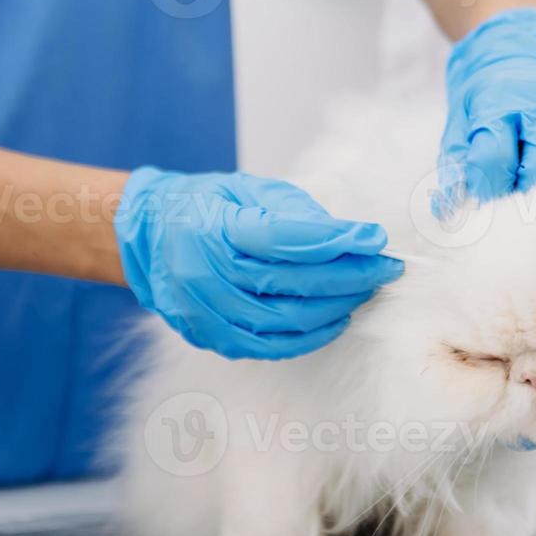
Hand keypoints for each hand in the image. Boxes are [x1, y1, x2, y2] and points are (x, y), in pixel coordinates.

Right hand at [115, 168, 402, 359]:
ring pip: (286, 319)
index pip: (286, 238)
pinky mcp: (211, 336)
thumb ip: (297, 214)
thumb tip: (351, 237)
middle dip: (349, 276)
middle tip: (385, 268)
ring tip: (366, 290)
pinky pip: (270, 345)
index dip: (337, 241)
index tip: (374, 239)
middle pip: (292, 282)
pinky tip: (336, 318)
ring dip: (336, 307)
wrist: (150, 236)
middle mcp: (206, 272)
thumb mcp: (249, 191)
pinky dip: (309, 336)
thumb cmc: (206, 208)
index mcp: (215, 226)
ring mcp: (206, 310)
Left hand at [437, 9, 535, 212]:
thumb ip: (457, 165)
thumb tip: (449, 212)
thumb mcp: (460, 119)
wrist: (527, 50)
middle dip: (526, 195)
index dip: (485, 187)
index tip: (480, 194)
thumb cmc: (488, 93)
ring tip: (535, 189)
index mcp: (504, 102)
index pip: (495, 158)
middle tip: (511, 197)